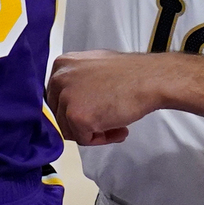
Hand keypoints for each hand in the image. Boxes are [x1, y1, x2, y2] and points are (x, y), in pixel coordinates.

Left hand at [46, 50, 170, 145]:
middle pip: (59, 115)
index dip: (75, 108)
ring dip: (92, 132)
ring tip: (114, 125)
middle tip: (104, 122)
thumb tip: (72, 99)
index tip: (91, 111)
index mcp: (61, 65)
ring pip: (70, 129)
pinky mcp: (77, 117)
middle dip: (82, 122)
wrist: (147, 79)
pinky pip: (84, 139)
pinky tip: (119, 128)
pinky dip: (102, 139)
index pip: (55, 97)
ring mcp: (66, 98)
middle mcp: (59, 79)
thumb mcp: (92, 65)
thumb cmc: (128, 73)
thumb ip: (77, 80)